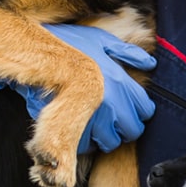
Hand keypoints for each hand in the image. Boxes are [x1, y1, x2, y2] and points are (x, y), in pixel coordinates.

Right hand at [0, 23, 155, 152]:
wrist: (34, 53)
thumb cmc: (69, 44)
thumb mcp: (102, 40)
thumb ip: (128, 53)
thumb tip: (150, 64)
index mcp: (122, 82)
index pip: (145, 112)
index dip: (137, 113)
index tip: (126, 110)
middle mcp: (111, 101)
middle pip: (130, 131)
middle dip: (121, 128)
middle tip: (108, 121)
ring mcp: (92, 116)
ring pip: (109, 142)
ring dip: (102, 136)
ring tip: (90, 124)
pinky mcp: (72, 128)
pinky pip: (86, 146)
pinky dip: (83, 142)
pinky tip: (76, 128)